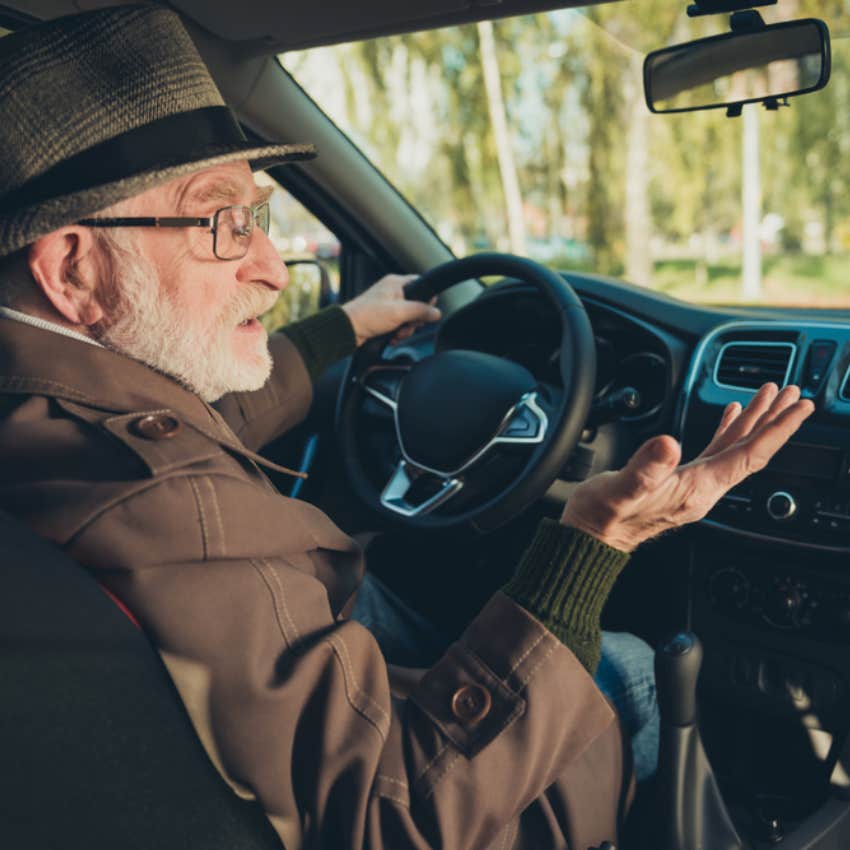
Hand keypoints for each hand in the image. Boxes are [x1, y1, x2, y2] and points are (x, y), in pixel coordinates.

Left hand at [341, 274, 440, 346]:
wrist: (347, 330)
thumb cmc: (367, 316)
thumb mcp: (399, 312)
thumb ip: (420, 311)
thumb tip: (436, 313)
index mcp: (396, 283)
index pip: (421, 285)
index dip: (427, 300)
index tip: (425, 312)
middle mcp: (392, 292)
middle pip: (417, 305)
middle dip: (414, 320)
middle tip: (407, 324)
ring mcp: (388, 306)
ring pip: (408, 318)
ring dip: (406, 329)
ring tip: (397, 333)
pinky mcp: (383, 318)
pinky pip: (399, 325)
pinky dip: (398, 333)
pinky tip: (392, 337)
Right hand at [561, 383, 814, 551]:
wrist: (589, 538)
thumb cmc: (603, 518)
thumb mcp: (621, 489)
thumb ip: (645, 468)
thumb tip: (668, 443)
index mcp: (698, 488)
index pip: (750, 455)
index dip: (777, 430)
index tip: (800, 407)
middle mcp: (704, 488)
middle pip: (751, 450)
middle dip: (775, 420)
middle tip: (795, 393)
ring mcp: (694, 485)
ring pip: (736, 448)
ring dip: (756, 422)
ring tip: (771, 397)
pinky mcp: (681, 481)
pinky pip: (716, 451)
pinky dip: (728, 430)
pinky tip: (732, 415)